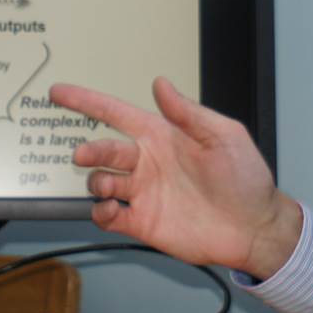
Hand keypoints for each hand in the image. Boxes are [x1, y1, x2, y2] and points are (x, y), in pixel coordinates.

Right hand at [49, 78, 301, 279]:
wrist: (254, 227)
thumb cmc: (245, 178)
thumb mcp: (224, 136)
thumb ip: (189, 113)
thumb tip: (161, 84)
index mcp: (163, 136)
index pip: (117, 114)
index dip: (87, 102)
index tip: (59, 92)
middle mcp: (148, 162)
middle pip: (104, 150)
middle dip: (89, 150)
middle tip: (85, 154)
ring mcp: (143, 193)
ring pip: (101, 181)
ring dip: (96, 180)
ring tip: (109, 185)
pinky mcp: (142, 222)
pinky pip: (108, 216)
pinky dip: (100, 212)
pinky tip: (110, 209)